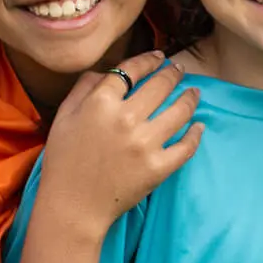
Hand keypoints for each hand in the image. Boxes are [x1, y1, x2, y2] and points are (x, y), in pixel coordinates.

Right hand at [37, 51, 203, 237]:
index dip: (149, 59)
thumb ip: (83, 89)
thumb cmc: (64, 161)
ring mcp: (146, 143)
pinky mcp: (159, 166)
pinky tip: (199, 126)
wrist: (73, 205)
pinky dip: (196, 134)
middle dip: (174, 73)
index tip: (159, 57)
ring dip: (190, 98)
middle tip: (180, 70)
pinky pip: (186, 145)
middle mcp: (126, 118)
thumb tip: (106, 71)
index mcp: (101, 103)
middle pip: (160, 86)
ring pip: (179, 111)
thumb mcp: (64, 117)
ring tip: (194, 93)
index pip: (131, 71)